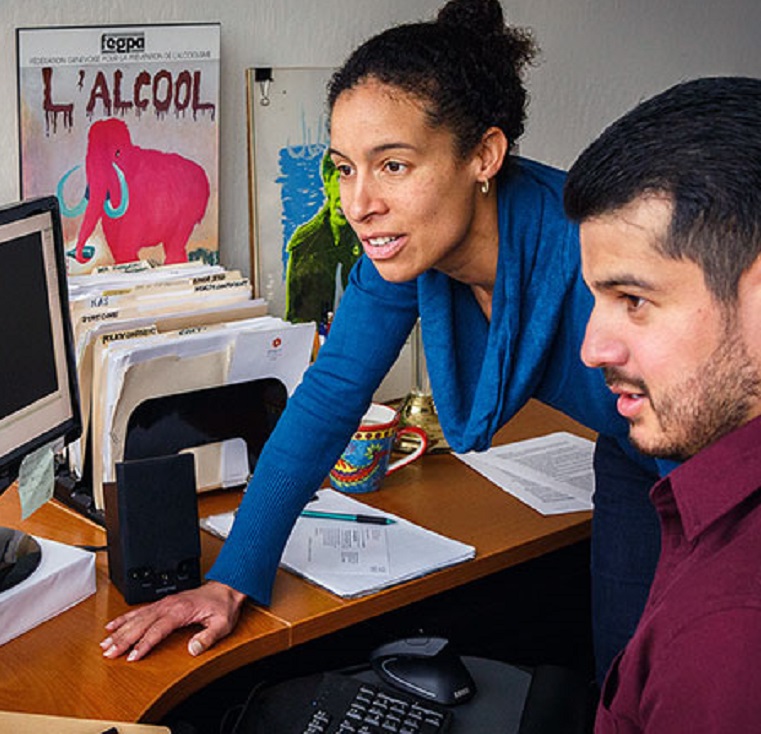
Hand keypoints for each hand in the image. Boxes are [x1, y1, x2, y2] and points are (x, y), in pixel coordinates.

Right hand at [100, 581, 246, 661]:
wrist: (225, 589)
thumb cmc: (222, 606)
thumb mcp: (222, 624)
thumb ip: (208, 637)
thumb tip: (193, 649)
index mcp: (180, 611)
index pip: (157, 630)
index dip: (143, 644)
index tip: (131, 657)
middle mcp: (168, 605)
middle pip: (141, 624)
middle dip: (123, 639)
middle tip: (108, 653)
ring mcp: (164, 603)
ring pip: (137, 617)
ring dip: (120, 630)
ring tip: (105, 643)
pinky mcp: (163, 603)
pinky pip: (139, 611)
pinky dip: (124, 619)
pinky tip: (113, 625)